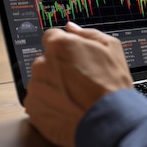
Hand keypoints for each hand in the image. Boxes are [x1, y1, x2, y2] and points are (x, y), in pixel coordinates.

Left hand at [23, 22, 133, 146]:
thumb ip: (87, 33)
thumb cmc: (112, 83)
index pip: (52, 37)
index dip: (65, 48)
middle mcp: (42, 64)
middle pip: (45, 61)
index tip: (74, 58)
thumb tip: (71, 28)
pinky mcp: (33, 109)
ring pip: (41, 82)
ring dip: (53, 87)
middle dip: (58, 68)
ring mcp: (35, 88)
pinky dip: (49, 105)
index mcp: (59, 45)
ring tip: (76, 97)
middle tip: (79, 80)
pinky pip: (38, 102)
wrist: (109, 118)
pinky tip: (68, 108)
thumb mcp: (112, 48)